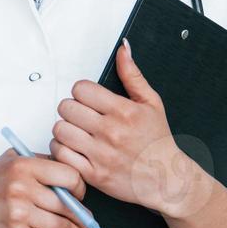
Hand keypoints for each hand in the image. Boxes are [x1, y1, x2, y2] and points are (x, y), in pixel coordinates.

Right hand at [0, 148, 96, 227]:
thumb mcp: (8, 162)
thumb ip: (38, 162)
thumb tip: (71, 171)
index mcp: (23, 166)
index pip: (69, 175)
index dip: (80, 187)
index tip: (81, 195)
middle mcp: (21, 188)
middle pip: (68, 204)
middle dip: (84, 216)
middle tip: (91, 221)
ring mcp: (19, 214)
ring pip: (62, 226)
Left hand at [50, 39, 213, 216]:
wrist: (166, 178)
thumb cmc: (157, 141)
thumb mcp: (151, 102)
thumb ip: (132, 75)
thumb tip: (123, 49)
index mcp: (123, 111)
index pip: (81, 89)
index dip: (82, 92)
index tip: (88, 99)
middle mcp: (110, 132)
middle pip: (67, 108)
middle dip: (72, 109)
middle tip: (81, 116)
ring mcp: (100, 154)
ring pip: (60, 131)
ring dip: (64, 129)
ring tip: (76, 132)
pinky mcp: (93, 174)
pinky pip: (62, 155)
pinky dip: (63, 150)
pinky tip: (74, 148)